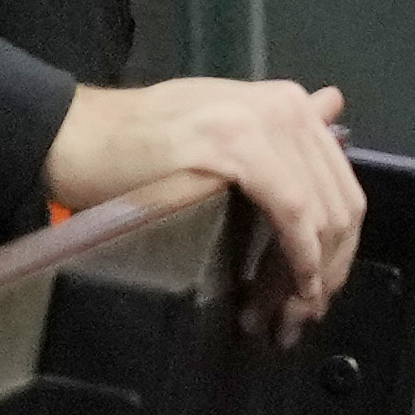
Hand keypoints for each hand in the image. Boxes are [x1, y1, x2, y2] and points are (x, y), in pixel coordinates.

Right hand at [41, 77, 358, 337]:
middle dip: (332, 267)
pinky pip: (295, 214)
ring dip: (314, 274)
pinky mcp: (239, 147)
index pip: (342, 184)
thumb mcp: (220, 131)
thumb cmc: (136, 145)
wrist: (72, 136)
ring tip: (291, 311)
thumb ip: (279, 134)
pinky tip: (294, 287)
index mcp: (287, 102)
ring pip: (324, 216)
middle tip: (306, 310)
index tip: (322, 287)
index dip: (341, 245)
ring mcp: (264, 123)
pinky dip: (301, 258)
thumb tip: (334, 105)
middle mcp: (286, 107)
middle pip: (342, 204)